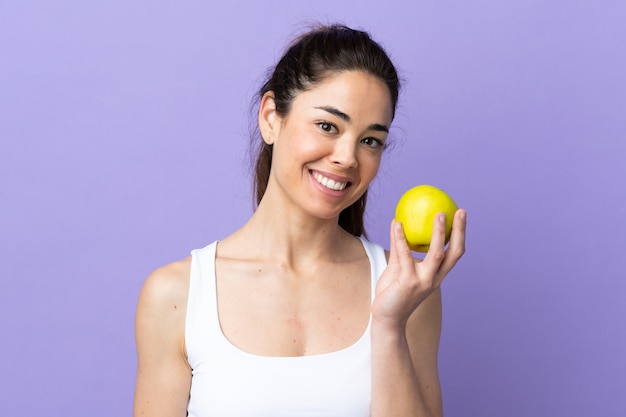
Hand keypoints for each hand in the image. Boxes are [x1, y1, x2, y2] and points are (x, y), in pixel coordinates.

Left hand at [372, 209, 465, 329]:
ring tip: (438, 213)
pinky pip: (405, 254)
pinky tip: (396, 223)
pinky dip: (400, 237)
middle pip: (454, 252)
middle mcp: (434, 278)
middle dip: (460, 231)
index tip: (461, 215)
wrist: (386, 318)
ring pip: (436, 253)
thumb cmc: (392, 292)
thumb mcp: (398, 267)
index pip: (454, 253)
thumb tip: (399, 223)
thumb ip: (401, 248)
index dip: (460, 234)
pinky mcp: (409, 282)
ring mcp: (423, 281)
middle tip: (460, 211)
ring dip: (439, 232)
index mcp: (436, 275)